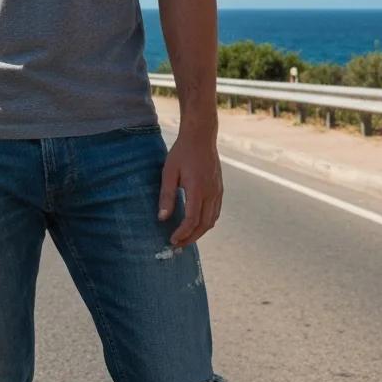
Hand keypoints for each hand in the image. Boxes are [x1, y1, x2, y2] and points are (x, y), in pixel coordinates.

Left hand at [157, 127, 222, 247]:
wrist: (201, 137)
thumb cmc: (182, 152)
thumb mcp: (169, 172)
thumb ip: (166, 195)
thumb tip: (162, 218)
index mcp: (197, 189)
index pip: (192, 219)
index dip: (183, 233)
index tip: (172, 240)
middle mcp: (211, 193)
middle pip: (204, 224)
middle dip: (191, 237)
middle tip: (177, 245)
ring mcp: (217, 191)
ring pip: (212, 220)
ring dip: (199, 232)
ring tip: (186, 238)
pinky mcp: (219, 189)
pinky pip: (215, 211)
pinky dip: (207, 222)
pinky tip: (197, 224)